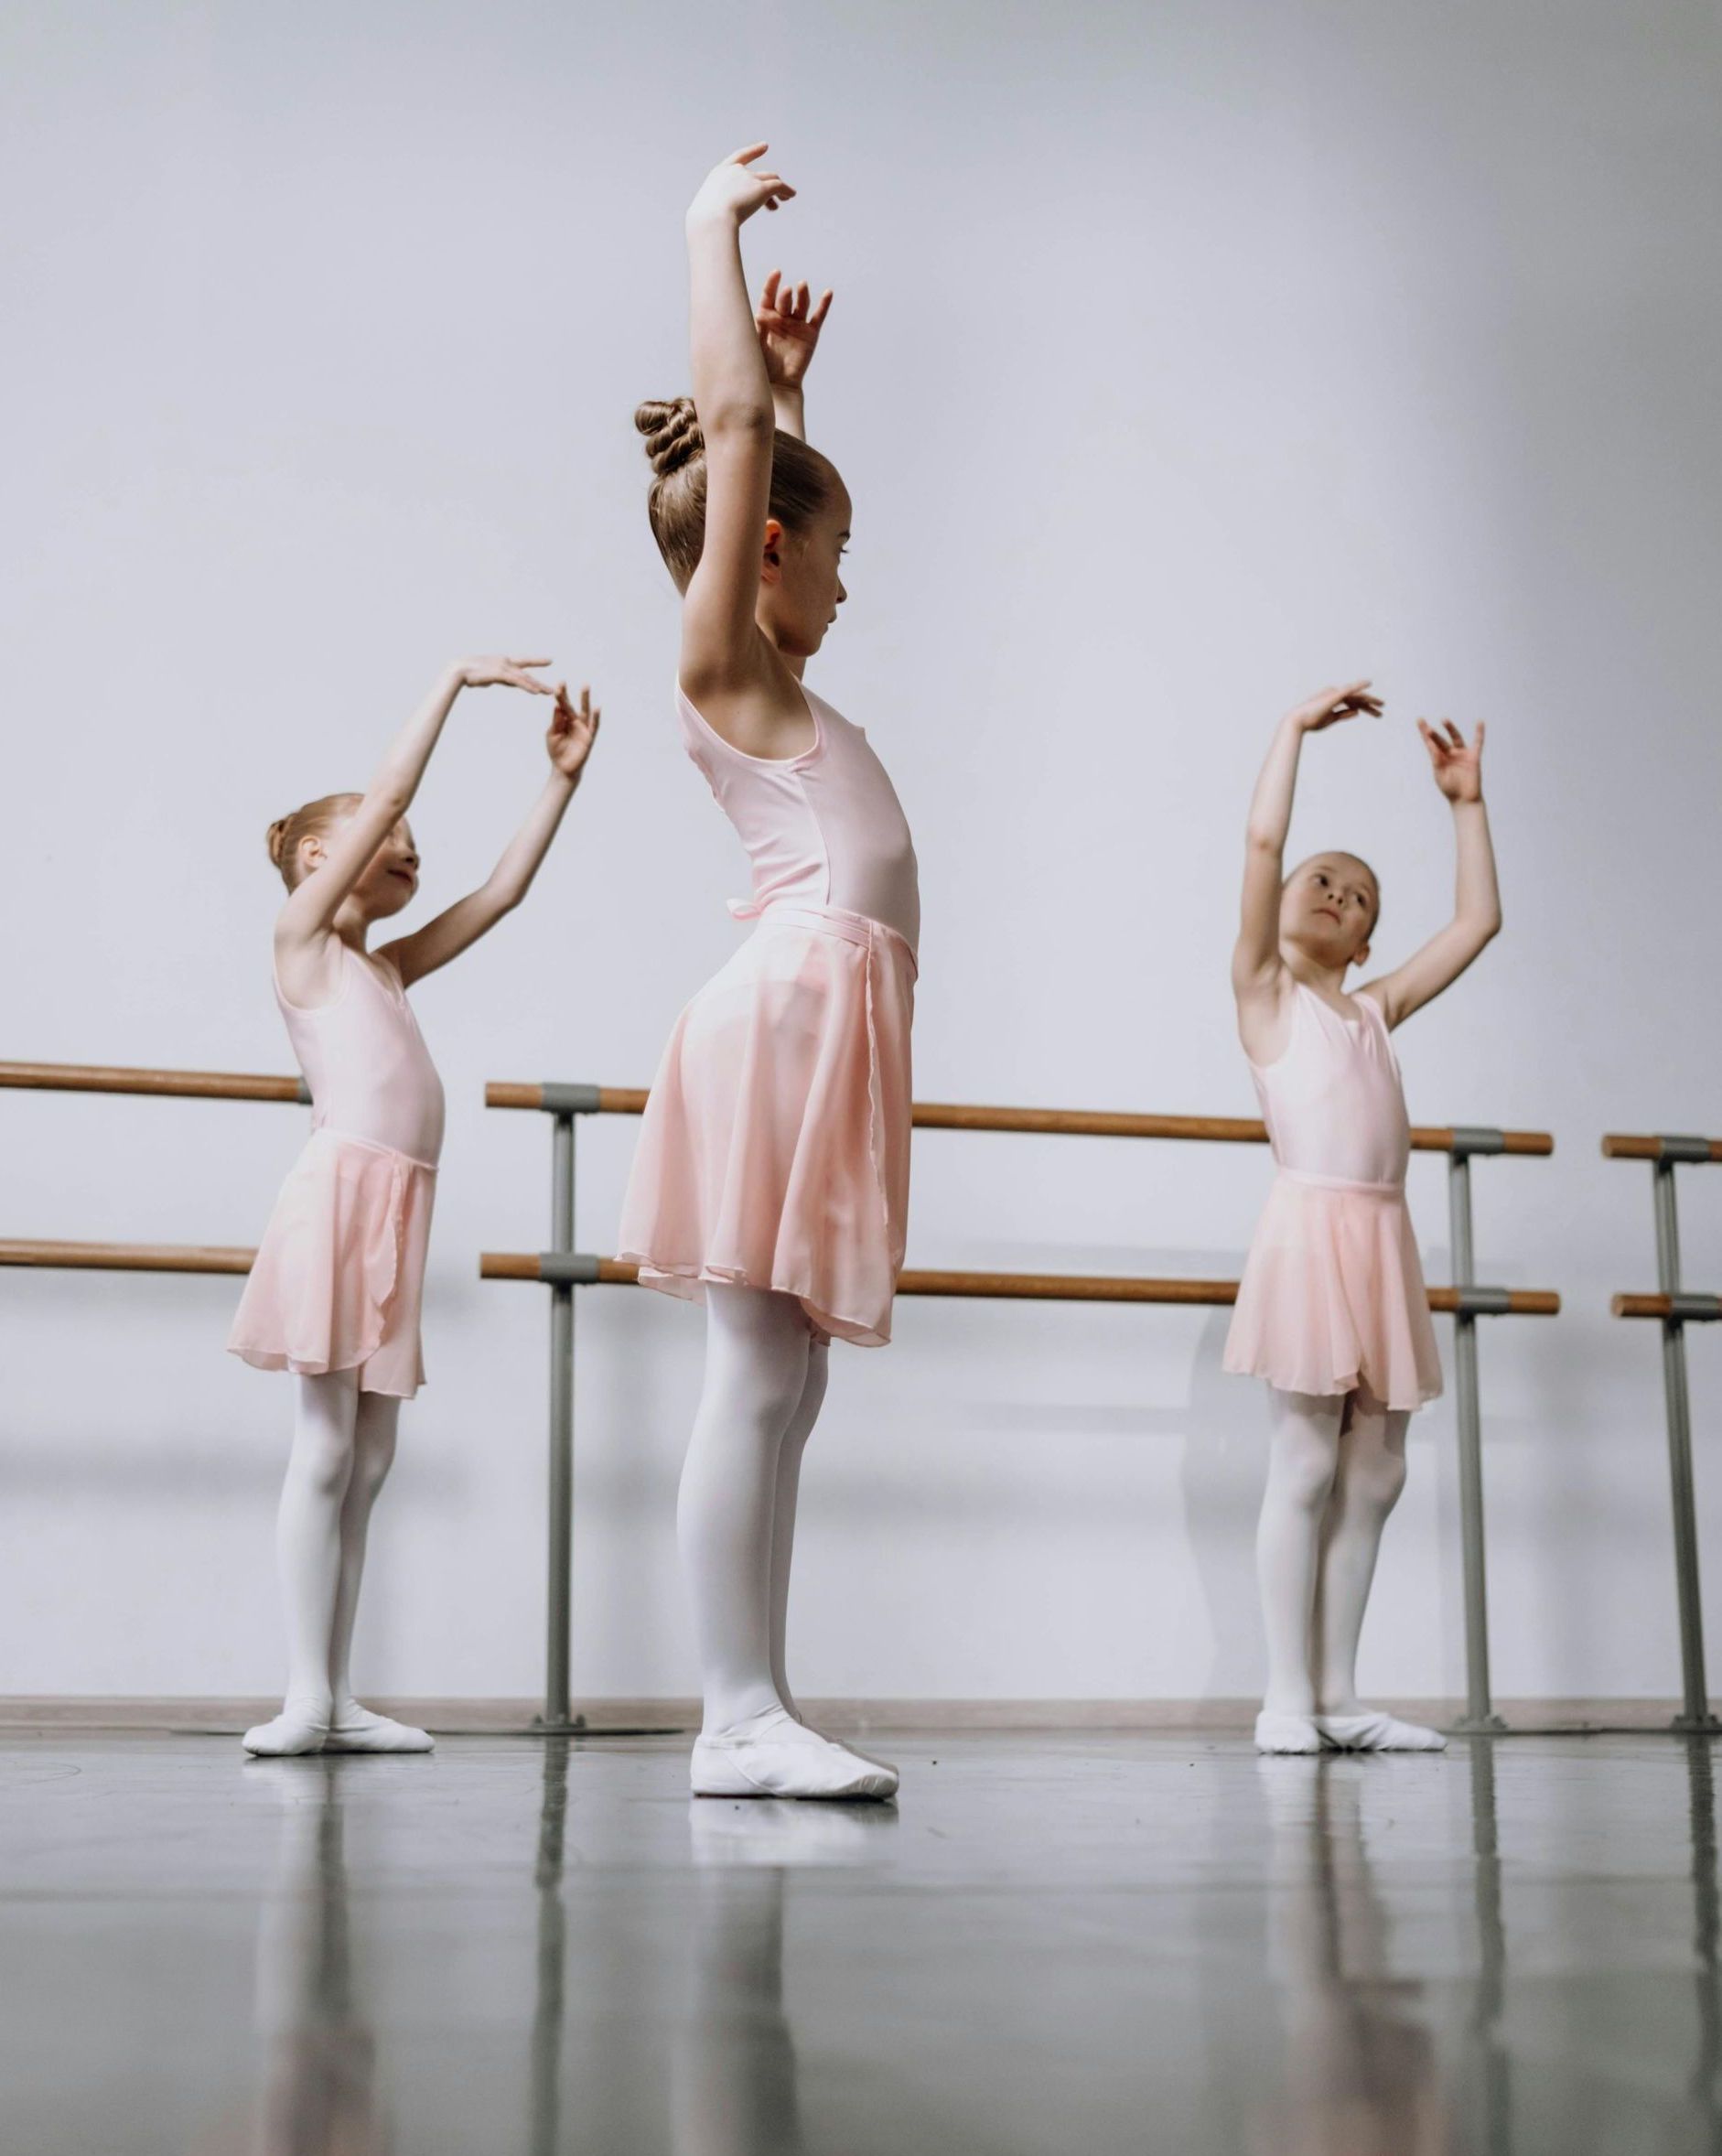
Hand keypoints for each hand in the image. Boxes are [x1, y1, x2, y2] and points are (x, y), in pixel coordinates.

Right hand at [456, 656, 555, 694]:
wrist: (458, 670)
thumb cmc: (470, 674)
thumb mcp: (490, 677)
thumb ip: (501, 679)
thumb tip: (509, 682)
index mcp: (503, 662)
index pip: (523, 663)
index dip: (537, 662)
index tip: (549, 661)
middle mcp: (506, 662)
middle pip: (526, 674)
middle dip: (540, 682)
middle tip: (554, 688)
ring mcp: (503, 667)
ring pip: (524, 678)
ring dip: (537, 686)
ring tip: (549, 693)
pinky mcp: (500, 673)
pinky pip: (517, 681)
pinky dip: (527, 686)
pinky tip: (536, 692)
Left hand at [547, 683, 599, 781]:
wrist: (563, 768)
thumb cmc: (557, 751)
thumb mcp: (552, 735)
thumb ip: (556, 721)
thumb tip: (557, 706)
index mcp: (563, 720)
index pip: (561, 705)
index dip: (560, 695)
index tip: (557, 684)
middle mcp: (574, 722)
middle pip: (571, 705)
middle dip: (569, 693)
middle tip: (564, 681)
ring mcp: (582, 728)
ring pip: (584, 711)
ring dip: (585, 699)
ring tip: (585, 685)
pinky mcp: (589, 737)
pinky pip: (594, 726)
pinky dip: (596, 717)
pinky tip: (597, 707)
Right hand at [687, 143, 795, 228]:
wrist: (712, 220)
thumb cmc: (705, 222)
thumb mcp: (707, 212)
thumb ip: (716, 211)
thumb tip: (718, 223)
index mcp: (720, 173)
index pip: (739, 157)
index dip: (753, 151)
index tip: (765, 146)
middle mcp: (736, 171)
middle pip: (757, 175)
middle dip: (765, 185)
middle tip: (773, 204)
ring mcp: (749, 178)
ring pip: (770, 180)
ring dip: (778, 189)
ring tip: (785, 199)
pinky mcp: (761, 188)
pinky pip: (778, 186)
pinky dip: (786, 190)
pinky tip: (791, 195)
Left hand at [756, 269, 831, 389]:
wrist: (777, 385)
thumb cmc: (759, 365)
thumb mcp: (751, 342)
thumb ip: (752, 326)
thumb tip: (749, 310)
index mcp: (765, 317)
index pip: (769, 295)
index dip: (772, 283)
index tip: (776, 273)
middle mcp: (781, 318)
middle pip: (785, 300)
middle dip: (786, 295)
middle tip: (787, 291)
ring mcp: (797, 325)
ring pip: (801, 304)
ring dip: (802, 294)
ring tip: (801, 286)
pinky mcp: (811, 334)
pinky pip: (818, 316)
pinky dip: (824, 304)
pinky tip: (828, 292)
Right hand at [1285, 679, 1383, 733]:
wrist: (1297, 721)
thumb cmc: (1311, 722)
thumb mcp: (1331, 719)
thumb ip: (1343, 715)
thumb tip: (1357, 712)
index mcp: (1333, 699)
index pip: (1354, 702)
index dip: (1366, 708)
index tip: (1377, 714)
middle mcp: (1335, 693)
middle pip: (1357, 698)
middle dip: (1370, 705)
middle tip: (1382, 710)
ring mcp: (1334, 693)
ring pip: (1356, 696)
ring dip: (1369, 700)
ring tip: (1382, 705)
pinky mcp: (1334, 695)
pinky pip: (1349, 689)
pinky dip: (1359, 685)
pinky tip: (1369, 683)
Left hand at [1418, 716, 1485, 802]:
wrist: (1464, 799)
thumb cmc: (1450, 789)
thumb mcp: (1439, 775)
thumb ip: (1436, 761)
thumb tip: (1432, 747)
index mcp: (1438, 758)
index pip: (1430, 743)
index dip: (1425, 733)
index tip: (1420, 721)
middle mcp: (1450, 754)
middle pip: (1440, 740)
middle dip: (1433, 734)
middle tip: (1427, 728)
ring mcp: (1461, 754)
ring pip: (1455, 738)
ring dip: (1450, 729)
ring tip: (1444, 720)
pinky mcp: (1473, 757)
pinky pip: (1478, 743)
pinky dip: (1479, 733)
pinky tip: (1479, 722)